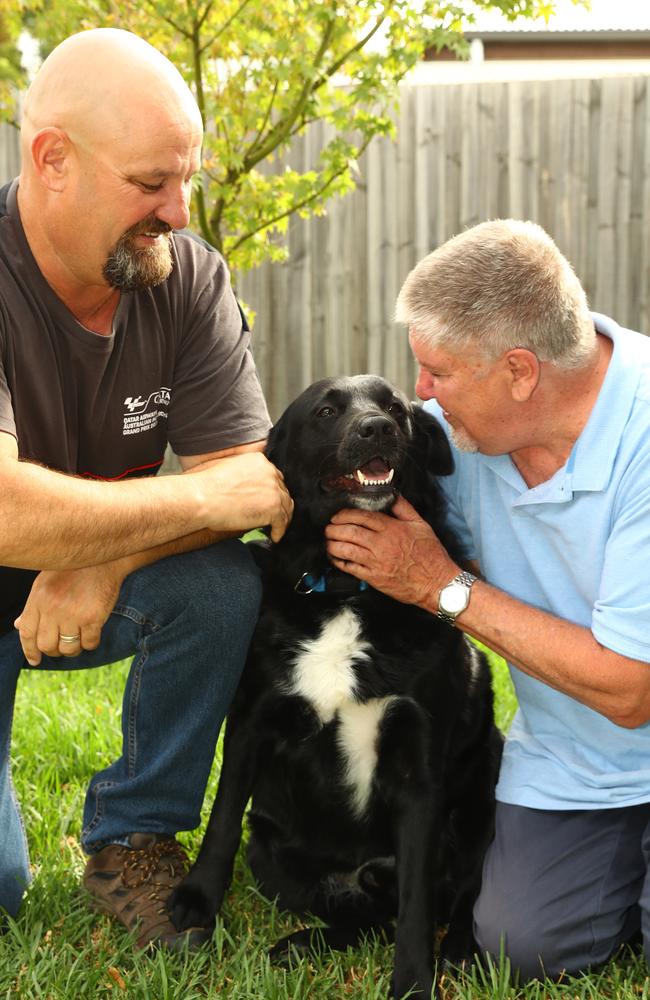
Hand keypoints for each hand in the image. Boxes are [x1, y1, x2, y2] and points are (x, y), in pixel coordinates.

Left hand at [14, 563, 124, 665]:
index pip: (27, 632)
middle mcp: (52, 608)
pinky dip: (90, 644)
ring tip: (78, 642)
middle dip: (54, 651)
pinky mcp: (92, 618)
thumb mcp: (46, 583)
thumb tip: (18, 625)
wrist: (104, 559)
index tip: (34, 660)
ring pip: (67, 648)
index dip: (29, 650)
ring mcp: (72, 614)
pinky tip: (92, 635)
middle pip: (46, 645)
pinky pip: (89, 644)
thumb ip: (33, 606)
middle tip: (61, 647)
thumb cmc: (74, 570)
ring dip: (73, 650)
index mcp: (38, 598)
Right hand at [192, 451, 293, 541]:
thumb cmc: (203, 484)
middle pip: (281, 490)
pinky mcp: (273, 508)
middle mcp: (269, 472)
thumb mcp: (224, 465)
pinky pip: (282, 522)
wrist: (200, 498)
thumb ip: (240, 470)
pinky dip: (279, 531)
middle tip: (272, 515)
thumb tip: (243, 482)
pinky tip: (274, 537)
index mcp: (258, 460)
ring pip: (285, 506)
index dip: (270, 490)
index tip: (267, 499)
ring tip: (275, 527)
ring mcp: (273, 490)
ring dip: (281, 517)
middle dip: (277, 502)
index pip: (273, 477)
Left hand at [324, 495, 457, 607]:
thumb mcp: (421, 525)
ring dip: (333, 544)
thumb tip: (392, 494)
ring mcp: (376, 562)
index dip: (345, 514)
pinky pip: (350, 568)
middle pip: (349, 532)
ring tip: (329, 541)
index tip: (338, 515)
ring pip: (346, 549)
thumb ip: (404, 508)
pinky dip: (339, 562)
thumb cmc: (430, 554)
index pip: (362, 517)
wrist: (436, 583)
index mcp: (392, 529)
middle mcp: (381, 544)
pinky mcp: (374, 578)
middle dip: (334, 528)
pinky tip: (335, 557)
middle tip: (329, 527)